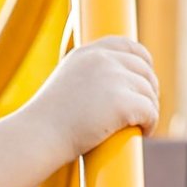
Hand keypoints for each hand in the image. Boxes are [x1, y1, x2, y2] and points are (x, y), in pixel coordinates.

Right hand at [32, 36, 159, 156]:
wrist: (36, 139)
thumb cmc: (45, 124)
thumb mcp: (65, 88)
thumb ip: (88, 79)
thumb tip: (114, 87)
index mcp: (88, 53)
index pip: (129, 47)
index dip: (143, 63)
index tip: (145, 80)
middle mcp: (102, 59)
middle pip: (144, 70)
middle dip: (148, 91)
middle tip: (143, 111)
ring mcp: (113, 78)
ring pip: (149, 92)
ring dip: (149, 109)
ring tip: (141, 125)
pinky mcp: (122, 102)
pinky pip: (150, 110)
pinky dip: (150, 123)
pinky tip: (143, 132)